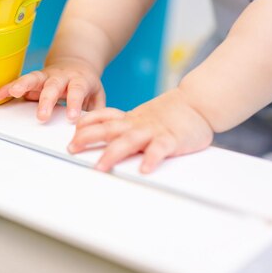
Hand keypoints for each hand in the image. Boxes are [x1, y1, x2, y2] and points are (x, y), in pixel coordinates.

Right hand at [0, 58, 105, 122]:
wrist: (76, 62)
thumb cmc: (86, 83)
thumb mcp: (97, 94)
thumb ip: (97, 109)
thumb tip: (95, 125)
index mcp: (78, 80)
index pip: (77, 91)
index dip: (74, 103)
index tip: (72, 117)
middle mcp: (60, 76)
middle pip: (52, 86)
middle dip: (46, 100)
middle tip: (42, 116)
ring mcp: (45, 76)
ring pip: (33, 78)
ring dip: (22, 85)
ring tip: (12, 93)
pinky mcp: (33, 79)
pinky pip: (18, 82)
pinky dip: (7, 88)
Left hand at [67, 89, 213, 172]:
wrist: (198, 103)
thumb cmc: (171, 114)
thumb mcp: (142, 117)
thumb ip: (124, 125)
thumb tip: (100, 135)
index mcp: (131, 119)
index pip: (104, 117)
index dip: (87, 123)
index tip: (72, 131)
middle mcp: (138, 124)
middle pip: (108, 129)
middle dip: (88, 138)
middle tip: (72, 148)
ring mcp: (153, 131)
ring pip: (129, 141)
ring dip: (112, 153)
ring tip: (100, 166)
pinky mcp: (171, 140)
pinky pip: (159, 149)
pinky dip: (151, 159)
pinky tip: (144, 169)